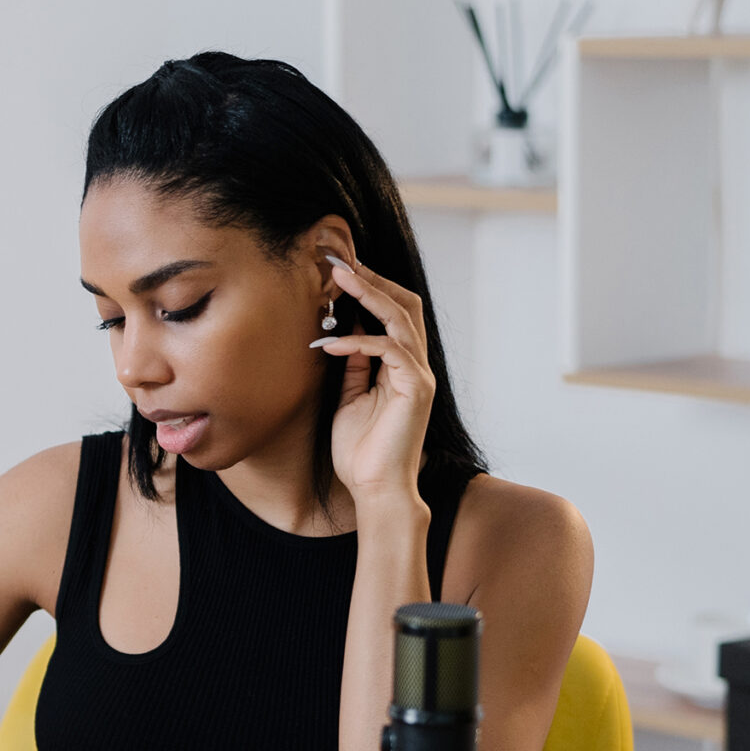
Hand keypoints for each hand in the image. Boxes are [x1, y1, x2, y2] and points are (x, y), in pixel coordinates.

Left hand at [313, 253, 434, 515]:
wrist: (376, 490)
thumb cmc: (360, 452)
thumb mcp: (349, 399)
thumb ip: (354, 368)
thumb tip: (345, 337)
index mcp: (402, 367)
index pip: (393, 313)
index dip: (370, 288)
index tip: (339, 270)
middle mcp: (415, 366)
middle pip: (405, 305)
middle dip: (373, 279)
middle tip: (339, 260)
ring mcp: (419, 376)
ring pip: (401, 318)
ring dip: (368, 294)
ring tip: (337, 278)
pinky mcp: (416, 389)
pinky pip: (389, 350)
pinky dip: (359, 340)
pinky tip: (330, 342)